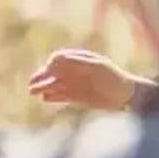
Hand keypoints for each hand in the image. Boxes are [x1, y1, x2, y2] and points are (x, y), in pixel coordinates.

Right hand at [28, 48, 143, 110]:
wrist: (125, 95)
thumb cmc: (113, 77)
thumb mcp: (96, 66)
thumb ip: (76, 62)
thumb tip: (54, 59)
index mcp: (79, 60)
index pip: (58, 59)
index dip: (52, 64)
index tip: (51, 70)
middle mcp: (74, 71)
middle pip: (51, 72)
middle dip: (41, 76)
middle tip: (33, 84)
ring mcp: (73, 84)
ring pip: (52, 85)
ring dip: (42, 87)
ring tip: (33, 92)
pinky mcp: (75, 97)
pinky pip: (59, 96)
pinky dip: (52, 97)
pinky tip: (45, 99)